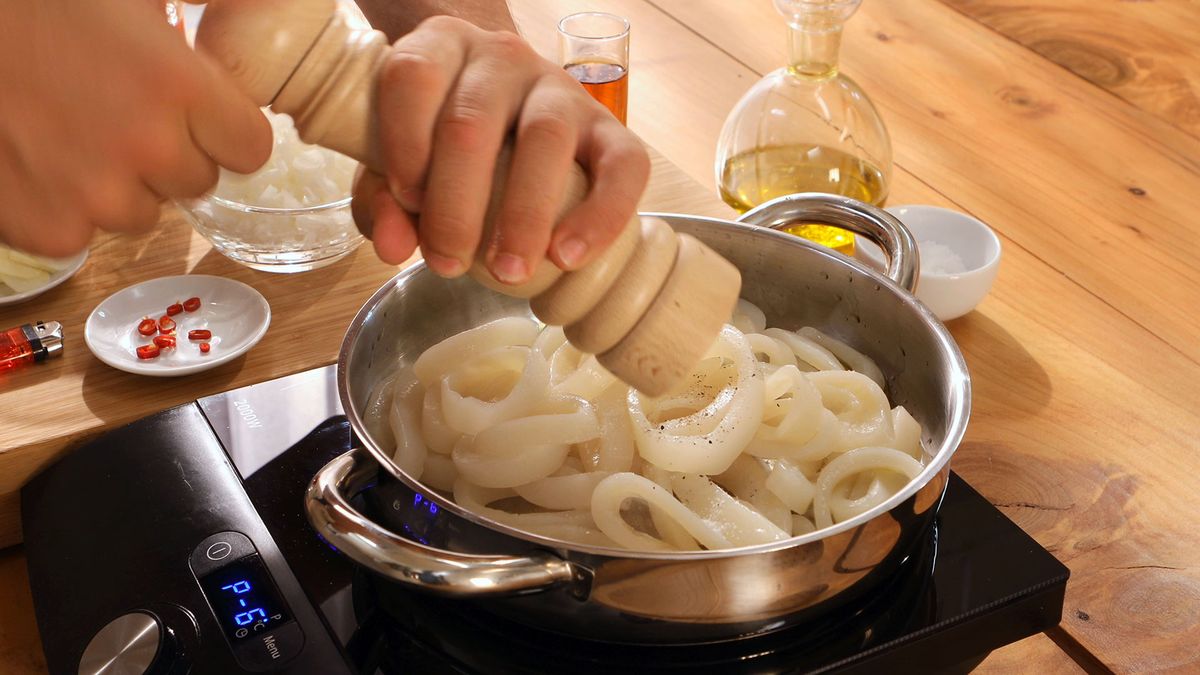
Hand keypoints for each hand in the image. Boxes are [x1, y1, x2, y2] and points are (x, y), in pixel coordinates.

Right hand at [0, 0, 270, 256]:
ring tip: (65, 127)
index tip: (195, 112)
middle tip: (112, 108)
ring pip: (140, 213)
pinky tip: (31, 157)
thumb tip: (279, 3)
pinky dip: (62, 206)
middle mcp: (147, 149)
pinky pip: (82, 234)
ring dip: (116, 182)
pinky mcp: (47, 229)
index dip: (223, 130)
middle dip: (168, 153)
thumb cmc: (35, 3)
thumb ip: (213, 0)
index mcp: (177, 85)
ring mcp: (95, 197)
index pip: (250, 148)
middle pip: (195, 182)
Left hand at [352, 16, 649, 283]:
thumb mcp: (400, 163)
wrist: (515, 121)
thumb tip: (392, 245)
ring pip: (546, 138)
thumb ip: (382, 199)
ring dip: (523, 215)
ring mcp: (562, 89)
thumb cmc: (444, 145)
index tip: (406, 202)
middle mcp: (503, 57)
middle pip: (473, 121)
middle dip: (455, 204)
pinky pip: (623, 164)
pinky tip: (569, 256)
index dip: (404, 142)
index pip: (413, 76)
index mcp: (442, 48)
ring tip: (509, 272)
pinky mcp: (612, 128)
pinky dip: (600, 215)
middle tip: (449, 263)